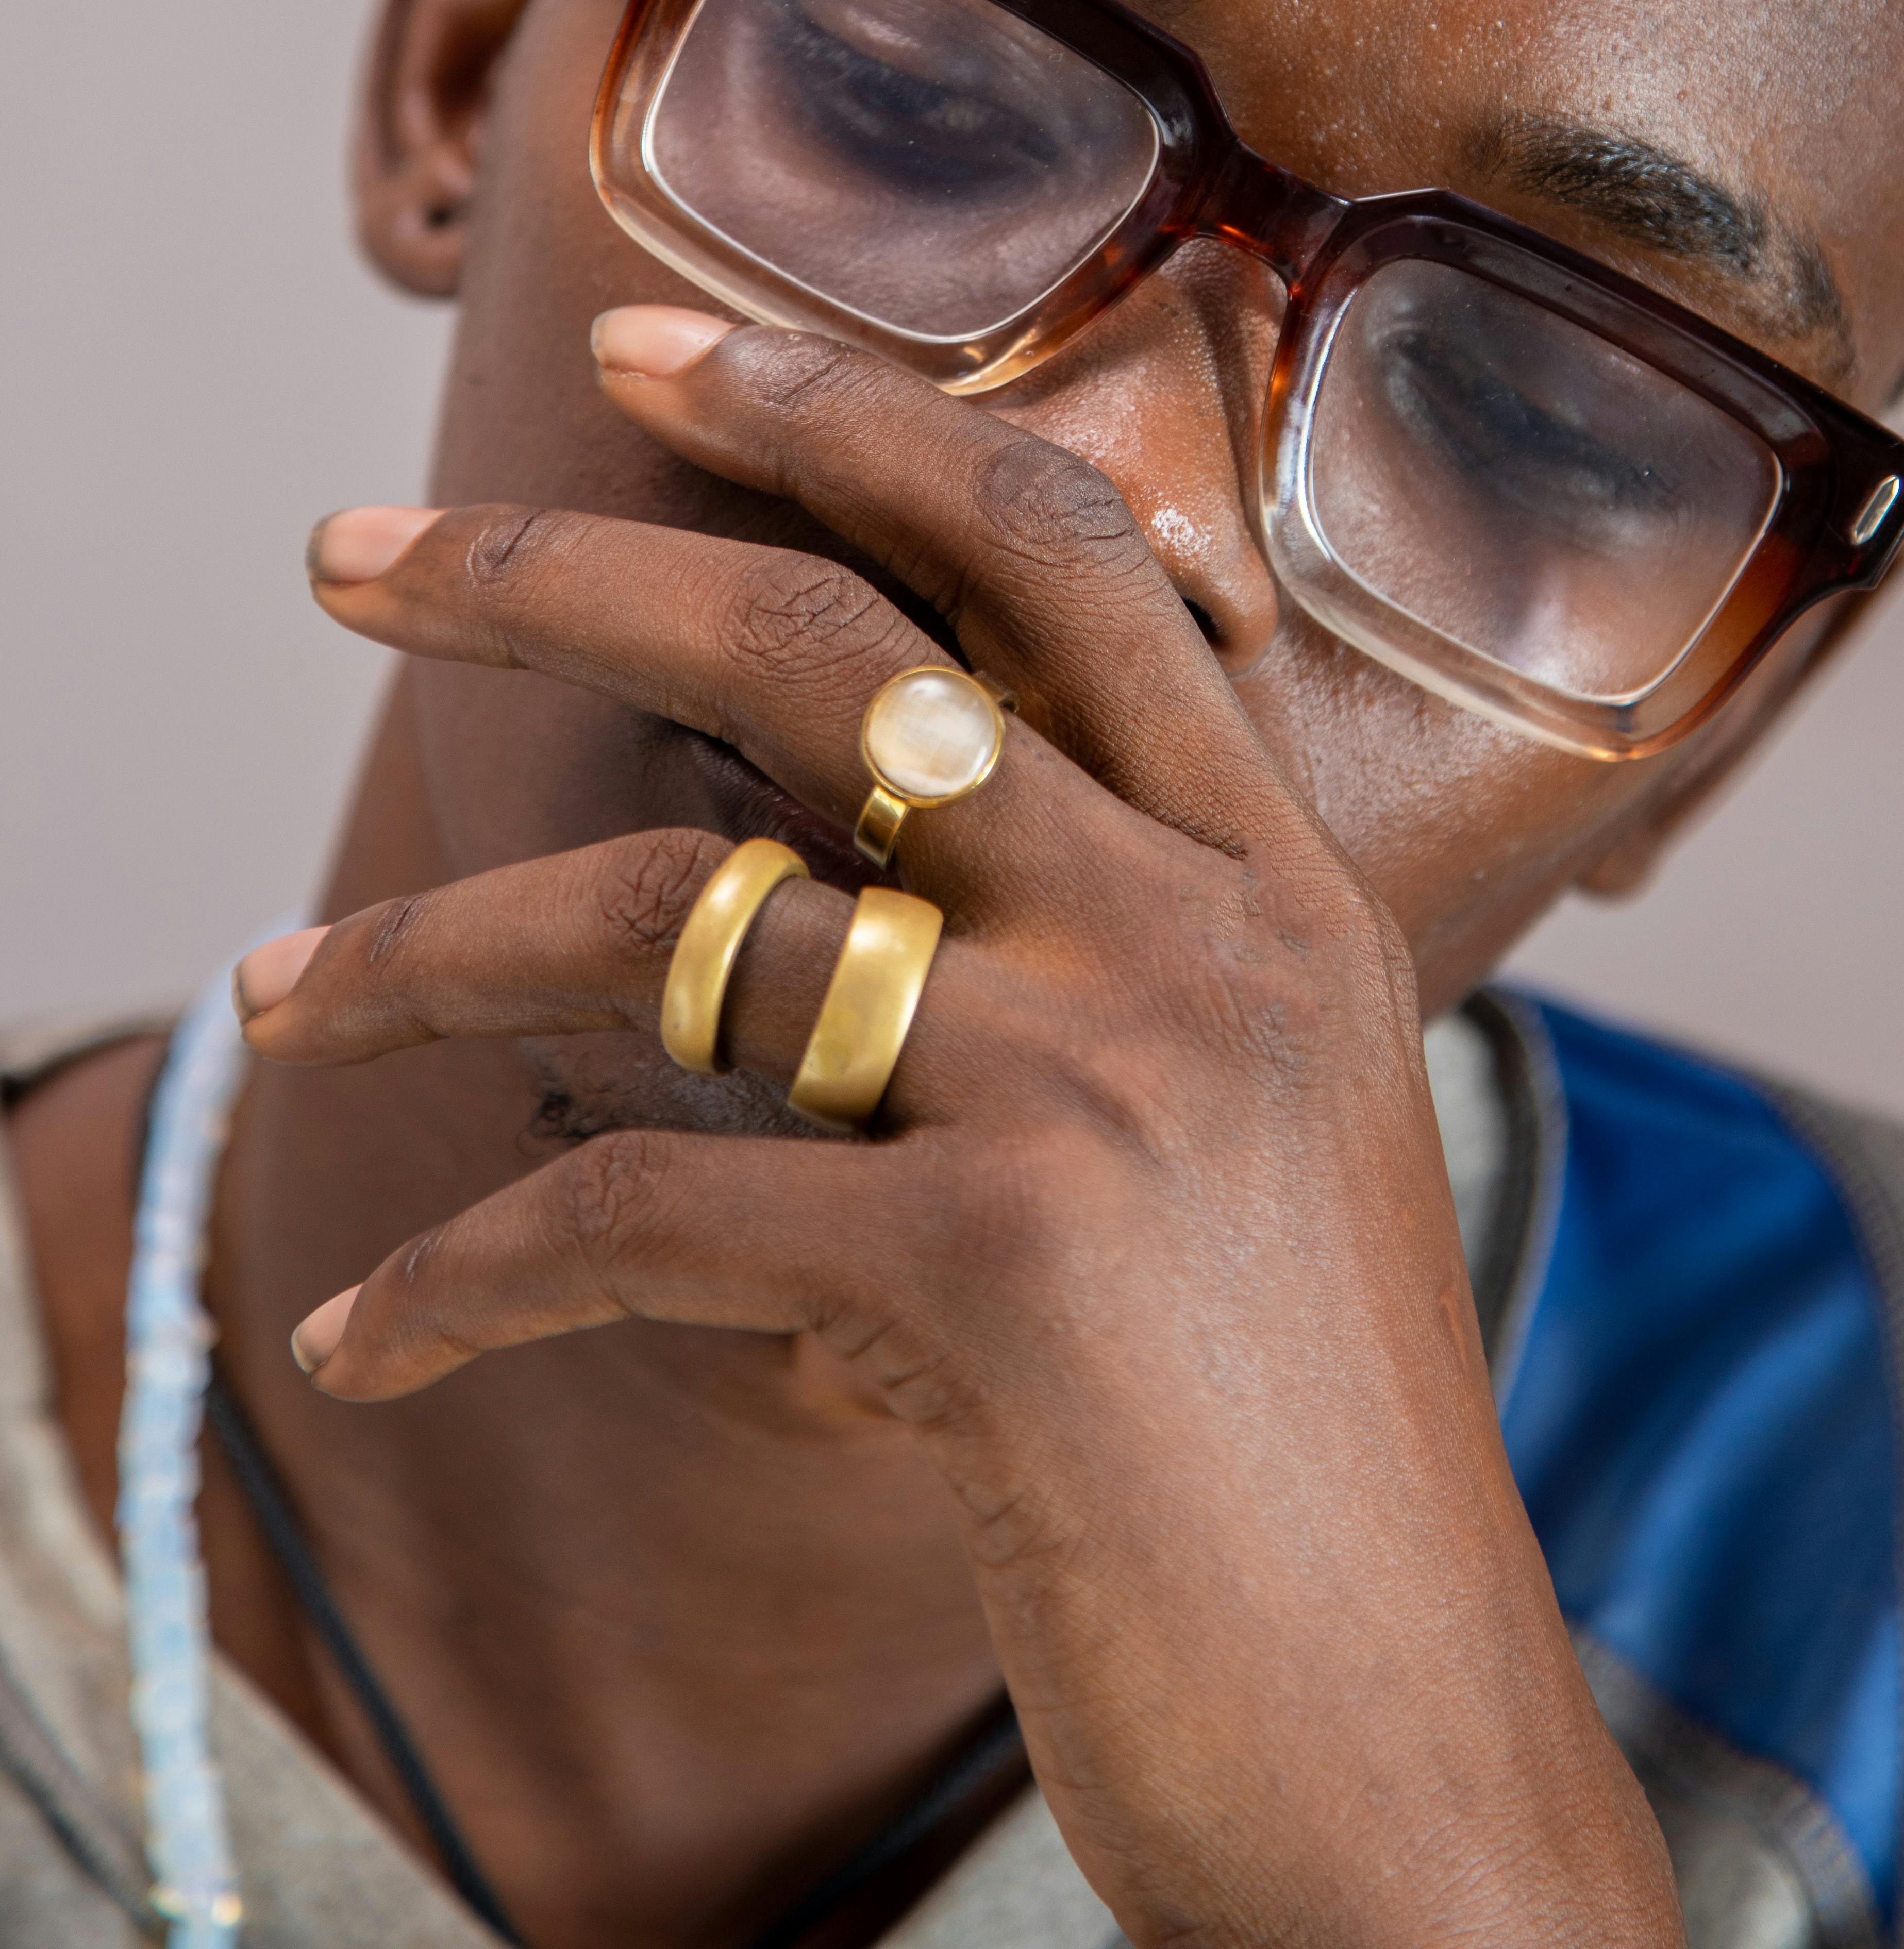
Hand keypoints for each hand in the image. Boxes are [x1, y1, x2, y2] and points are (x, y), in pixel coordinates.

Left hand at [243, 315, 1677, 1948]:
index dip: (844, 416)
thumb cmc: (1296, 1465)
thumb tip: (832, 920)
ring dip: (428, 946)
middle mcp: (1203, 934)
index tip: (647, 360)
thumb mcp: (1247, 1153)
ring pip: (682, 911)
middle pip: (836, 646)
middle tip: (351, 551)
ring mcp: (1107, 1081)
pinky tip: (370, 1332)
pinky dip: (465, 1277)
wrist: (1412, 1759)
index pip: (1055, 547)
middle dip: (565, 562)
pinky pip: (641, 1213)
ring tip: (274, 991)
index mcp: (1279, 886)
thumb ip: (1092, 990)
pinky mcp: (998, 1271)